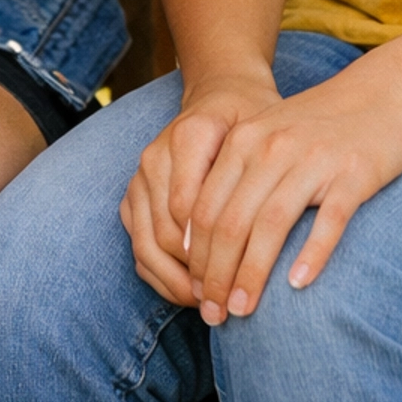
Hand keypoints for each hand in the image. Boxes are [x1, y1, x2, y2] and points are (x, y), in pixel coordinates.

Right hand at [120, 72, 280, 305]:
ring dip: (175, 282)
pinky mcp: (134, 195)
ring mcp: (140, 177)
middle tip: (226, 306)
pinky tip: (189, 293)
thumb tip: (250, 233)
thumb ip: (256, 175)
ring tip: (208, 306)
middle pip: (165, 234)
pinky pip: (138, 245)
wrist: (221, 95)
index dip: (212, 254)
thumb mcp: (267, 135)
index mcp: (189, 136)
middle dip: (194, 276)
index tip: (240, 284)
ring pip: (146, 245)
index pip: (191, 210)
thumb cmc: (252, 119)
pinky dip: (160, 275)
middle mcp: (156, 156)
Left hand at [179, 53, 401, 322]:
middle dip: (217, 274)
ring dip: (252, 274)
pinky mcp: (354, 173)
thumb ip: (233, 178)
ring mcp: (314, 159)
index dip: (196, 256)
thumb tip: (196, 242)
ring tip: (243, 311)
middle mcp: (272, 147)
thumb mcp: (267, 137)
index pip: (205, 207)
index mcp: (245, 140)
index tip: (196, 292)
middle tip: (214, 315)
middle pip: (231, 221)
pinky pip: (328, 221)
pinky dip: (311, 254)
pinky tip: (298, 285)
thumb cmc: (318, 125)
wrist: (382, 93)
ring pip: (271, 225)